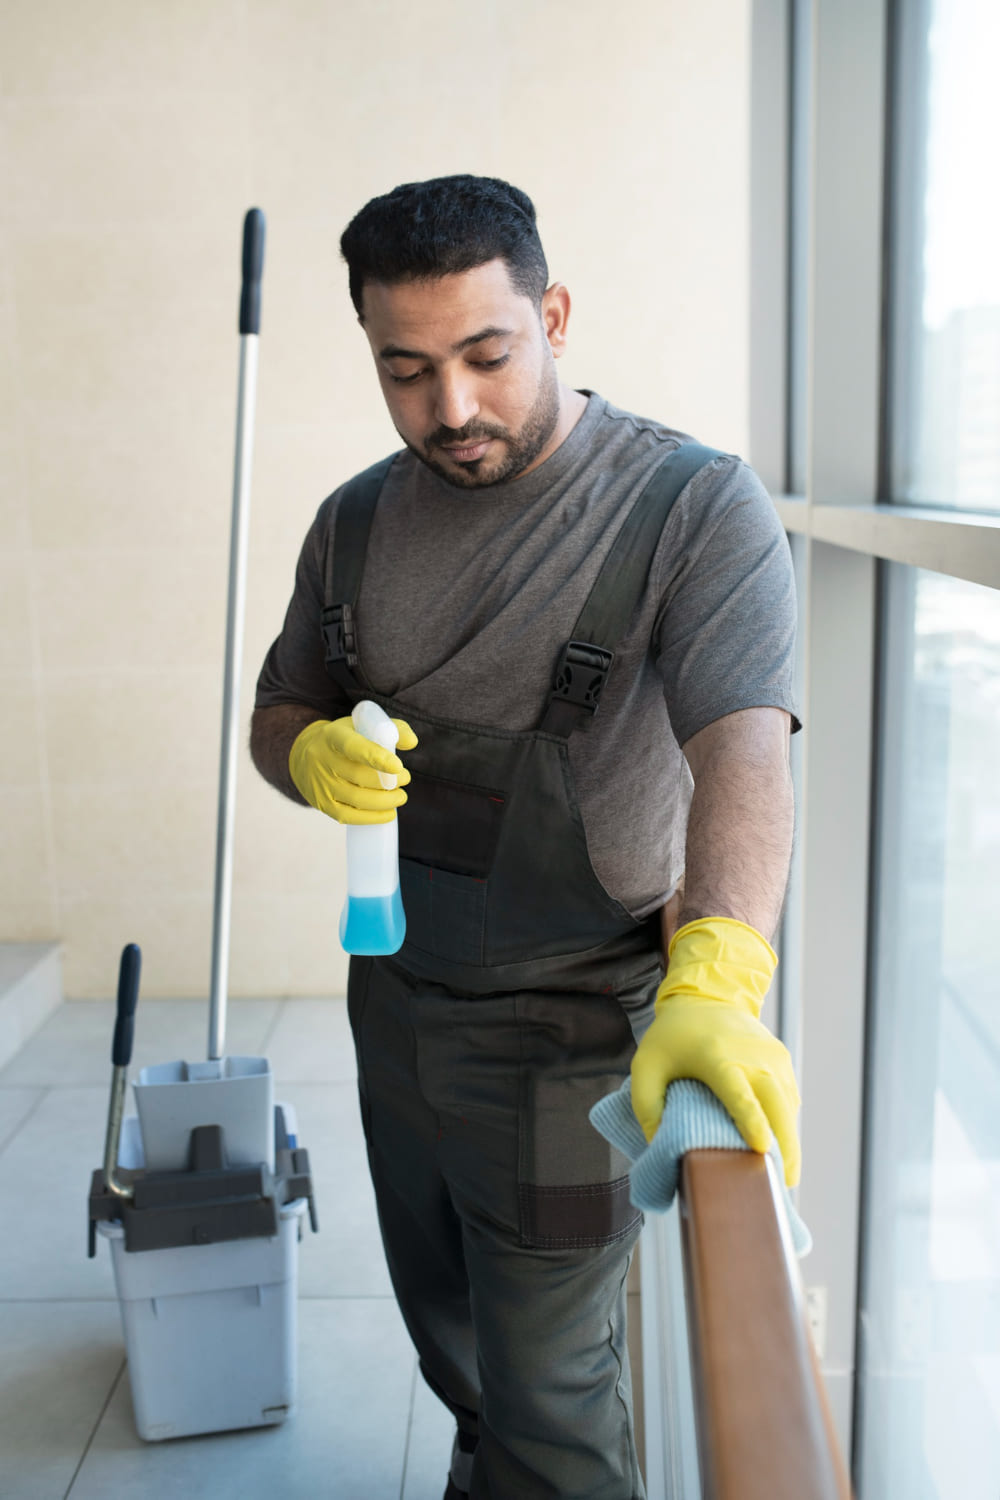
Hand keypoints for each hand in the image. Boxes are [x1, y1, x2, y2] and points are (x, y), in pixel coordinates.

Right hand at [288, 715, 417, 824]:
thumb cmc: (344, 740)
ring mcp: (321, 785)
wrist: (305, 757)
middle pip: (359, 777)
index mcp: (333, 737)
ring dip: (385, 801)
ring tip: (401, 796)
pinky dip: (373, 817)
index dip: (376, 757)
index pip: (353, 747)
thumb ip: (391, 729)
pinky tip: (389, 813)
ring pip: (357, 798)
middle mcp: (322, 761)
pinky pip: (349, 816)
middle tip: (405, 778)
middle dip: (389, 782)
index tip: (397, 766)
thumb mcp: (362, 726)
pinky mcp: (322, 804)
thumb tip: (412, 743)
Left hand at [629, 917, 800, 1185]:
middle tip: (784, 1185)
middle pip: (777, 1104)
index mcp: (717, 1056)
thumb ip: (646, 1106)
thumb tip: (659, 1147)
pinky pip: (790, 1097)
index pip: (739, 1092)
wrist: (705, 996)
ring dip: (790, 1138)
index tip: (762, 1149)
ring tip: (784, 1175)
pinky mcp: (782, 1059)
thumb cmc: (672, 1037)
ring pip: (788, 1104)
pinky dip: (788, 1122)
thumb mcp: (646, 1065)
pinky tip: (781, 1147)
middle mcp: (752, 1055)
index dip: (751, 1121)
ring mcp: (772, 1056)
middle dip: (784, 1145)